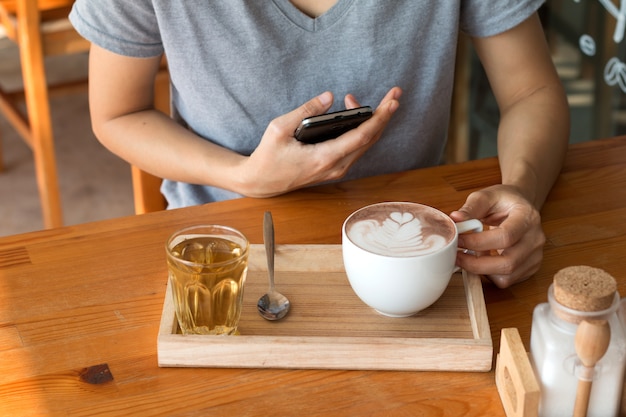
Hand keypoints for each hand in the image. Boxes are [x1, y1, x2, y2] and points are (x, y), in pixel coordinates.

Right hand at [239, 87, 401, 196]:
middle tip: (394, 94)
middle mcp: (336, 166)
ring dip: (372, 121)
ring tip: (369, 100)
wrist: (261, 182)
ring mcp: (336, 169)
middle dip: (384, 115)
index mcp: (324, 158)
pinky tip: (357, 115)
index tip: (392, 102)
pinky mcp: (334, 168)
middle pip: (370, 140)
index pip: (361, 137)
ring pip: (365, 144)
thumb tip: (328, 96)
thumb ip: (305, 111)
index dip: (379, 118)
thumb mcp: (279, 128)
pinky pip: (356, 148)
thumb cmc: (268, 156)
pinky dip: (361, 129)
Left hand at [449, 185, 545, 287]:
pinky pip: (506, 280)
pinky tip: (483, 259)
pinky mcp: (530, 268)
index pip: (505, 236)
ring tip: (470, 255)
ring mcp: (535, 256)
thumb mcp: (486, 196)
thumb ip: (471, 208)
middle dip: (476, 263)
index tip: (458, 240)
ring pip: (506, 276)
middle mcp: (536, 238)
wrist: (519, 206)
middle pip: (508, 262)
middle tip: (457, 256)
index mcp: (527, 217)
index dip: (477, 242)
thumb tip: (456, 220)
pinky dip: (489, 274)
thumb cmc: (503, 201)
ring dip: (481, 270)